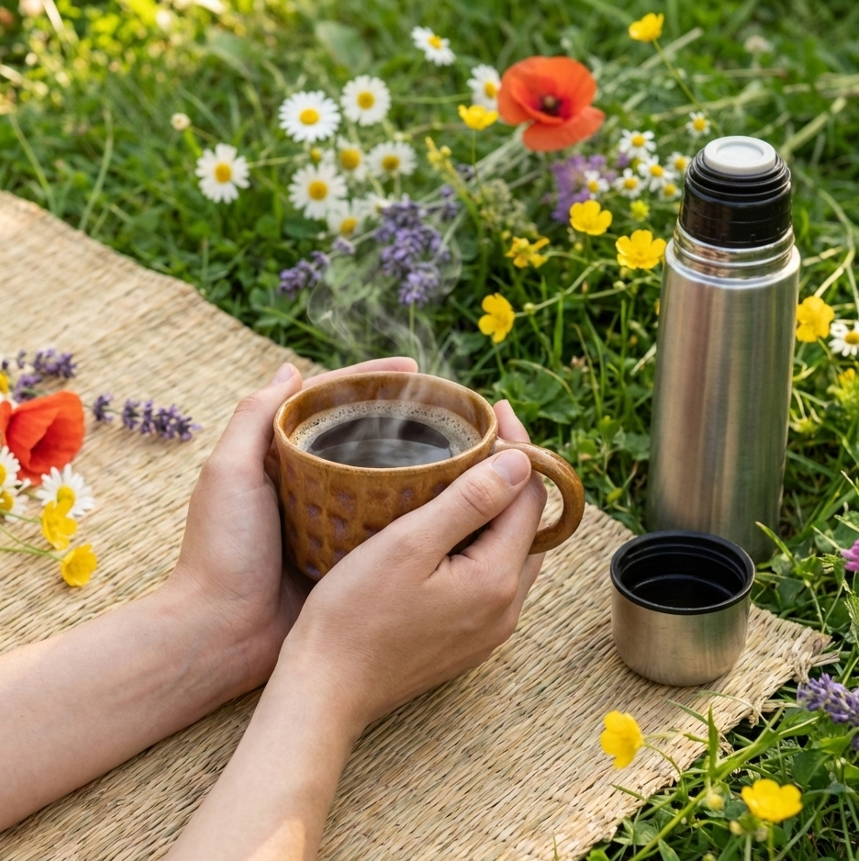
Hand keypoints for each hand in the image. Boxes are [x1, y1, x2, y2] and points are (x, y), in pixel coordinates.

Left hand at [164, 356, 417, 695]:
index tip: (413, 369)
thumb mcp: (229, 474)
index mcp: (280, 456)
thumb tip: (290, 370)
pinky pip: (384, 522)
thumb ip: (253, 420)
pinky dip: (412, 508)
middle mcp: (309, 483)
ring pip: (378, 478)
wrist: (222, 632)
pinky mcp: (346, 553)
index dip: (370, 381)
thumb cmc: (221, 550)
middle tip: (445, 407)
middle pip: (361, 437)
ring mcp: (331, 519)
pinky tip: (445, 499)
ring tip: (456, 445)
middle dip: (401, 418)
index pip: (330, 404)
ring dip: (413, 461)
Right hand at [278, 399, 546, 731]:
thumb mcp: (409, 545)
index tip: (493, 414)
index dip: (518, 448)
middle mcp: (505, 608)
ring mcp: (488, 627)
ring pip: (510, 550)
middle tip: (480, 437)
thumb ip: (469, 501)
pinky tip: (448, 524)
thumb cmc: (354, 615)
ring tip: (463, 471)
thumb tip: (521, 461)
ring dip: (496, 509)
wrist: (326, 690)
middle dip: (512, 476)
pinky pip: (490, 576)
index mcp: (497, 579)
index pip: (531, 496)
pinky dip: (480, 541)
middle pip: (528, 524)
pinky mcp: (467, 638)